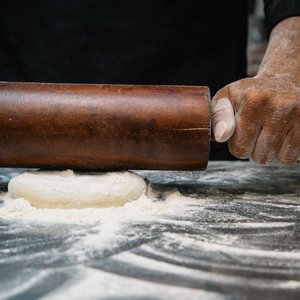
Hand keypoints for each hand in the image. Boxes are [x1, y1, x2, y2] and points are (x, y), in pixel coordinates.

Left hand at [212, 17, 299, 164]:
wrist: (282, 81)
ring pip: (277, 158)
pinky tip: (281, 135)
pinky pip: (293, 157)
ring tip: (268, 132)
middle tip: (255, 132)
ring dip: (269, 151)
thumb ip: (218, 117)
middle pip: (259, 156)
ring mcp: (297, 115)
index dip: (237, 146)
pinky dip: (284, 152)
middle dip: (253, 150)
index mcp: (252, 102)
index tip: (240, 133)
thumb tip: (221, 137)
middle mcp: (277, 107)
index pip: (240, 148)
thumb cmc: (248, 94)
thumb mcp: (225, 98)